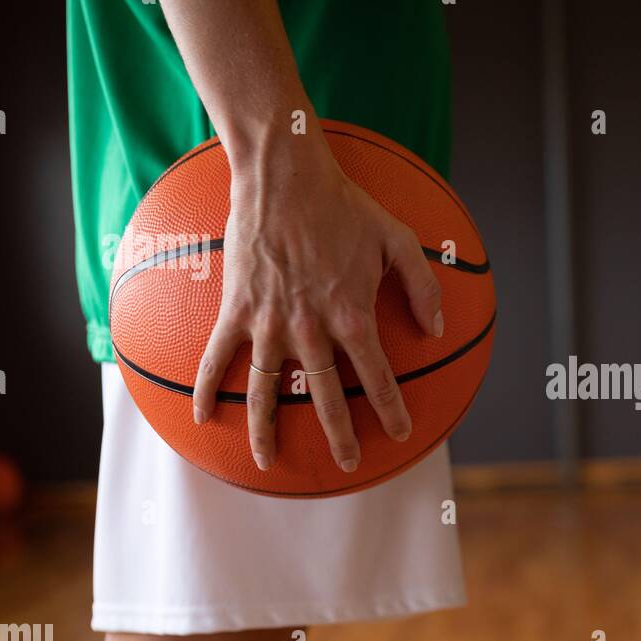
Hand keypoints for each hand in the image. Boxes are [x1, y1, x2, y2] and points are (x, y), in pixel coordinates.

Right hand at [191, 138, 442, 471]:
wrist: (285, 176)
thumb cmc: (345, 206)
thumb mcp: (399, 239)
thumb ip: (423, 286)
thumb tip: (437, 329)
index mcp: (352, 315)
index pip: (378, 378)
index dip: (391, 410)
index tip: (398, 433)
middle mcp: (311, 328)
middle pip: (326, 397)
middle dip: (340, 436)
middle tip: (348, 464)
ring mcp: (269, 322)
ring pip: (265, 391)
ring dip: (266, 431)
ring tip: (266, 463)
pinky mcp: (236, 310)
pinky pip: (217, 358)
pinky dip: (208, 388)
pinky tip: (204, 418)